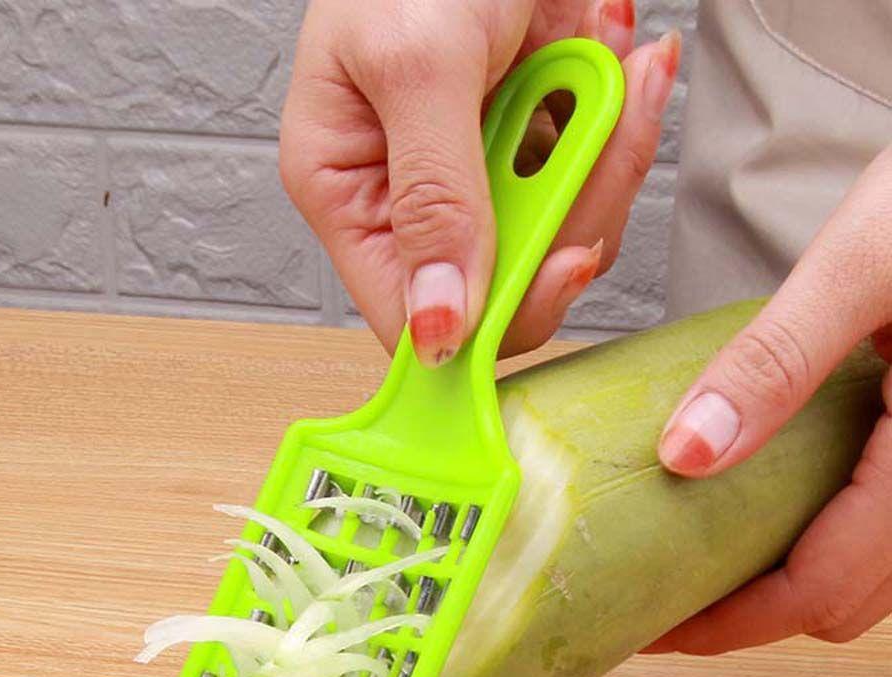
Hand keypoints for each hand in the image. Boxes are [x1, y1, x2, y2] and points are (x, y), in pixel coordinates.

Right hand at [281, 0, 679, 364]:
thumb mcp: (417, 61)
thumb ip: (433, 197)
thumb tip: (436, 326)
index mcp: (348, 192)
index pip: (408, 315)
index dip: (484, 317)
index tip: (557, 263)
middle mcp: (409, 197)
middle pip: (504, 281)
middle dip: (572, 210)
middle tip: (603, 130)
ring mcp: (475, 172)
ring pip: (560, 231)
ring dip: (608, 153)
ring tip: (619, 64)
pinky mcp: (529, 138)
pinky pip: (589, 173)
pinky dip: (619, 119)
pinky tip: (621, 57)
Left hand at [649, 146, 891, 653]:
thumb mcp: (863, 265)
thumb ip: (776, 360)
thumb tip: (684, 455)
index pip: (822, 591)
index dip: (728, 625)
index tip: (651, 628)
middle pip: (841, 601)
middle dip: (747, 615)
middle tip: (660, 597)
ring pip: (865, 575)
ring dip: (780, 583)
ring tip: (696, 561)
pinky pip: (876, 529)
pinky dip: (813, 538)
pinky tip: (755, 506)